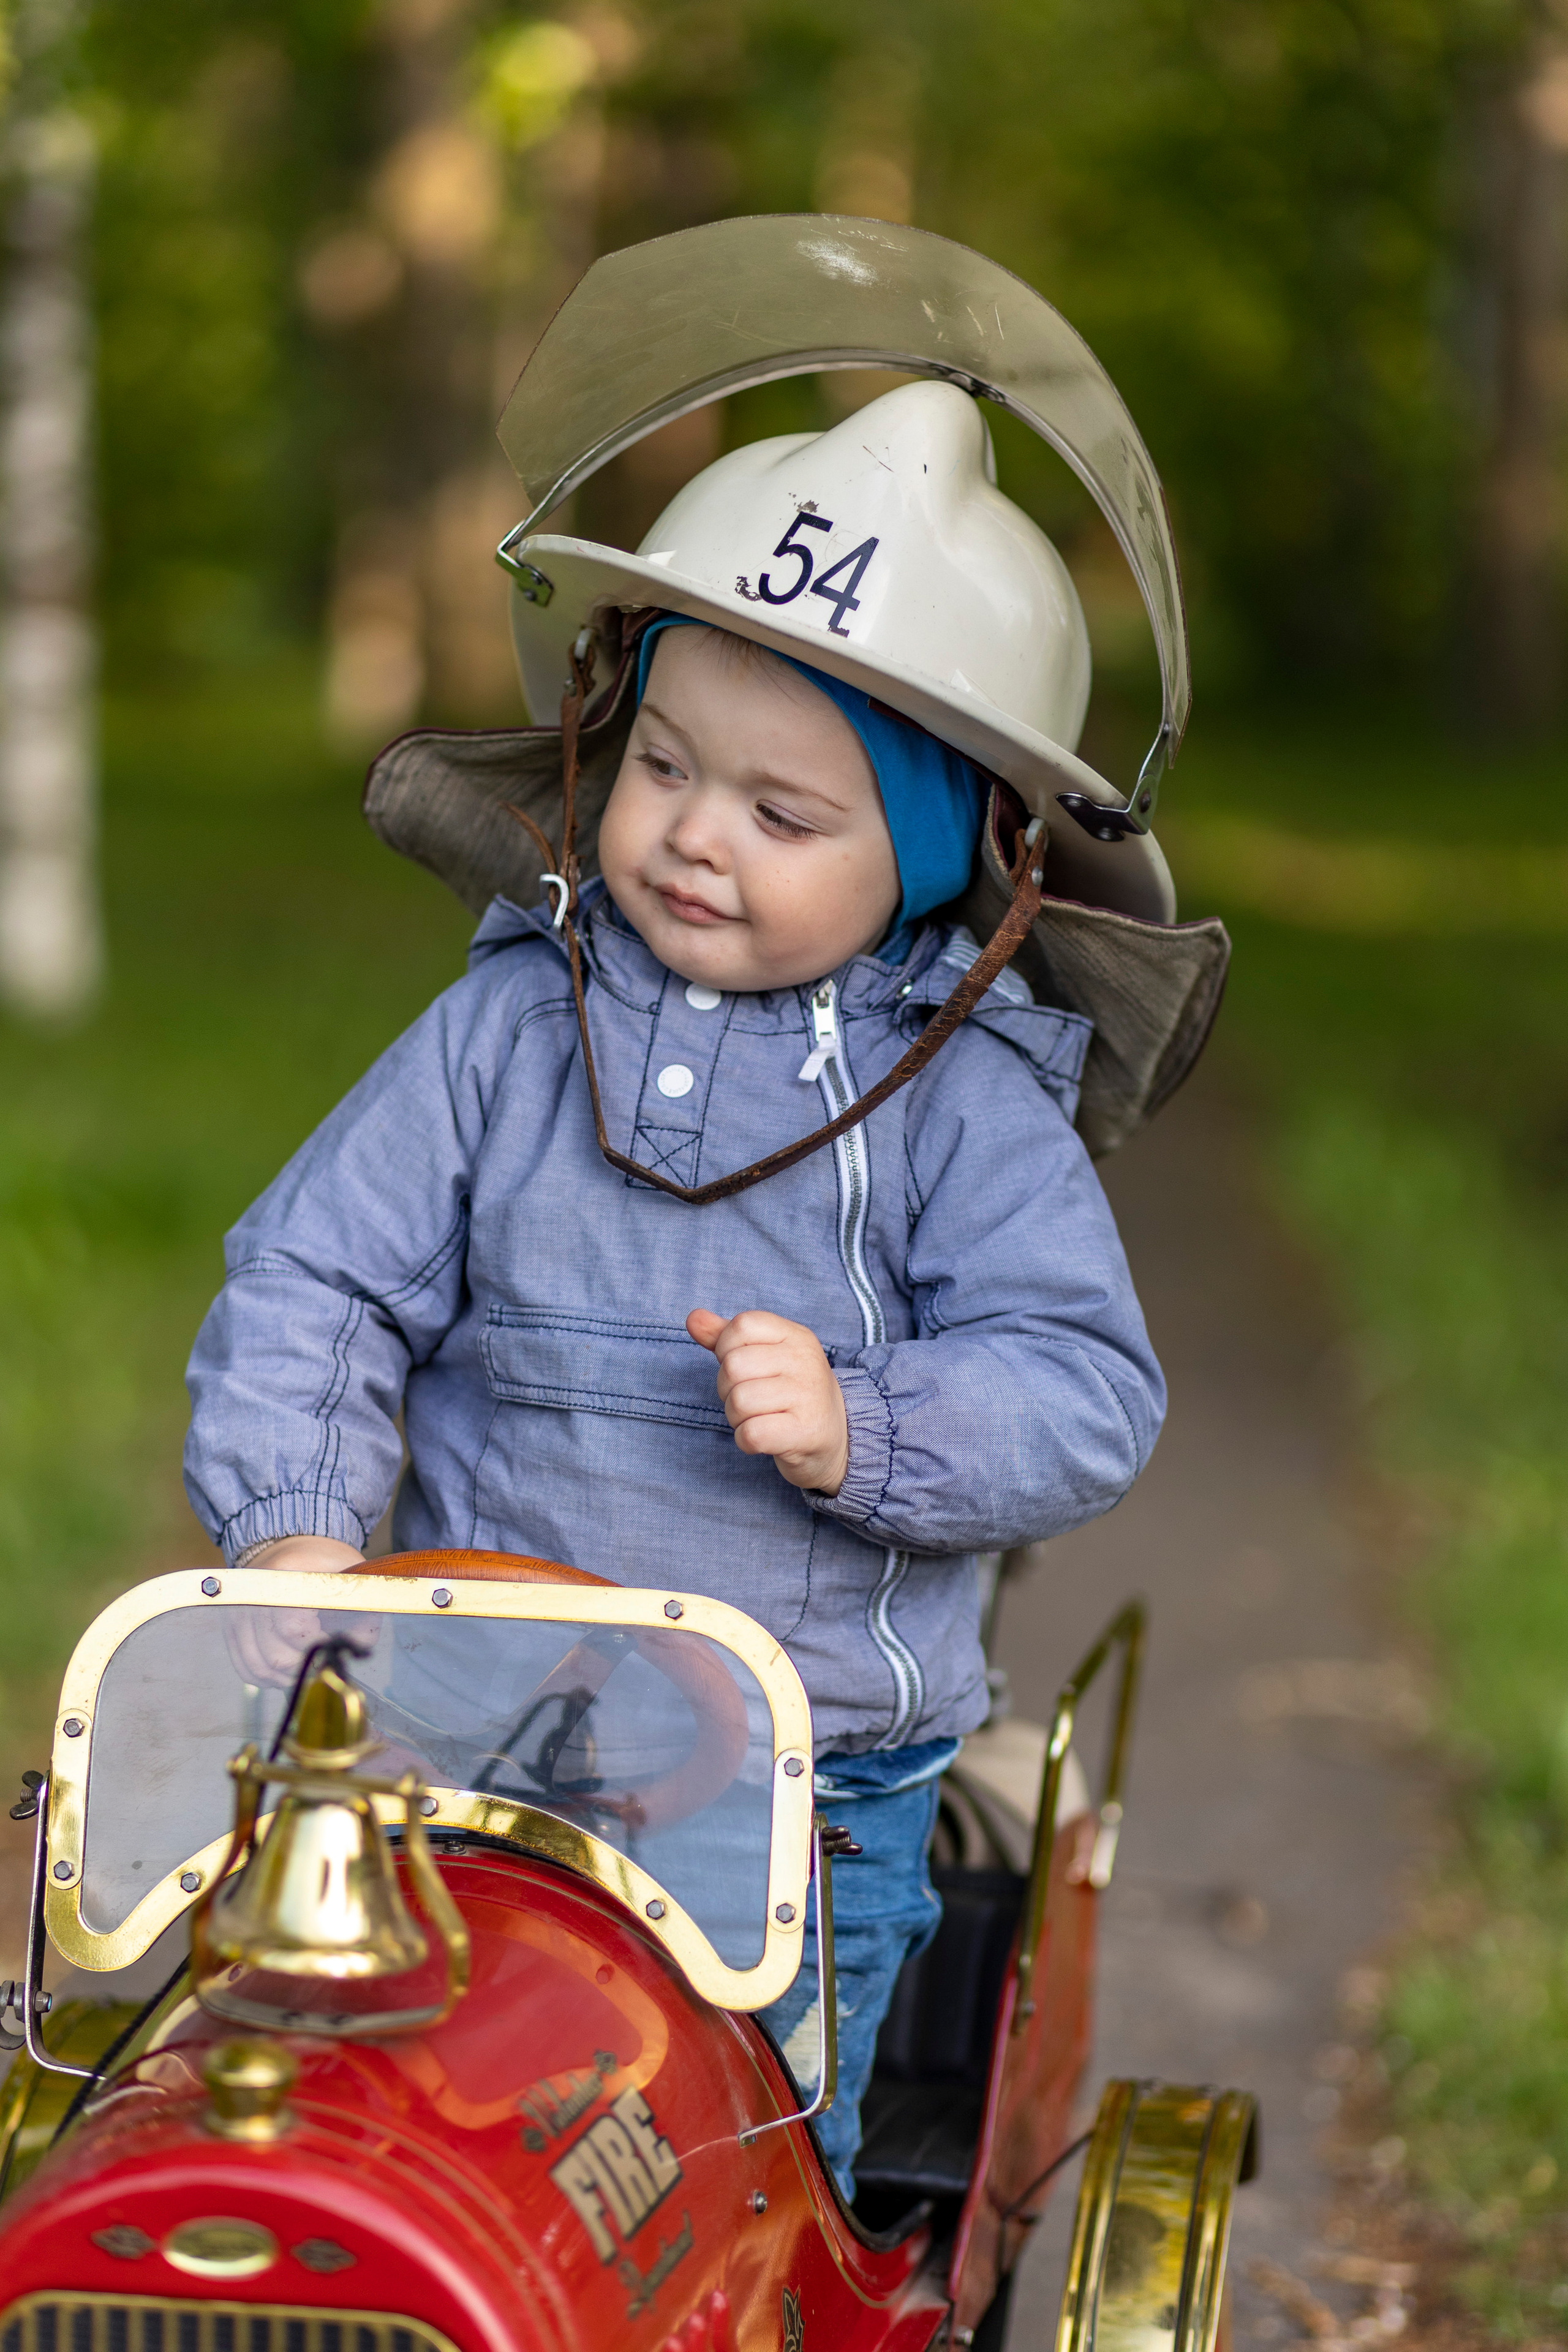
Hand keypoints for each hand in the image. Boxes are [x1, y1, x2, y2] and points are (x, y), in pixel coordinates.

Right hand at [224, 1537, 365, 1685]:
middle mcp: (254, 1596)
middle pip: (275, 1655)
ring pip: (259, 1667)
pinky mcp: (231, 1628)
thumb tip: (353, 1648)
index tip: (332, 1644)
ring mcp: (238, 1613)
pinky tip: (286, 1669)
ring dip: (287, 1677)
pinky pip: (246, 1667)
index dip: (316, 1646)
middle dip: (304, 1666)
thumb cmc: (322, 1565)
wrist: (288, 1547)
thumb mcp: (350, 1578)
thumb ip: (361, 1613)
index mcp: (284, 1576)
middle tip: (322, 1661)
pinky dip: (267, 1677)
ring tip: (307, 1667)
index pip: (293, 1628)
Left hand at [687, 1309, 849, 1494]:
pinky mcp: (805, 1432)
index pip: (742, 1325)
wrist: (837, 1439)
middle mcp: (806, 1361)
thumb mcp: (764, 1357)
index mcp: (796, 1335)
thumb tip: (693, 1318)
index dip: (726, 1349)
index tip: (744, 1368)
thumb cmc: (790, 1393)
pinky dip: (746, 1440)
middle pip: (733, 1367)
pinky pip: (751, 1434)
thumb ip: (727, 1337)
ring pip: (739, 1402)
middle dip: (728, 1390)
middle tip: (751, 1400)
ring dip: (737, 1418)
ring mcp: (809, 1396)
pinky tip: (764, 1438)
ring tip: (759, 1418)